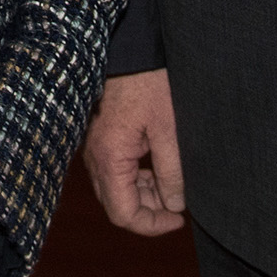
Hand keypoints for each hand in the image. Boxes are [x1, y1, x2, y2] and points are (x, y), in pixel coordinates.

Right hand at [82, 68, 186, 236]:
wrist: (132, 50)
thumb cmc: (149, 85)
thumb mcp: (170, 131)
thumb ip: (172, 173)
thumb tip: (175, 205)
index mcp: (110, 159)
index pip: (123, 214)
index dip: (152, 225)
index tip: (179, 220)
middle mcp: (96, 158)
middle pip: (117, 205)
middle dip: (149, 211)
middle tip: (179, 204)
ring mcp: (96, 148)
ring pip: (116, 190)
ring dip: (144, 196)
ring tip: (172, 186)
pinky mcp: (102, 140)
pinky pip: (116, 172)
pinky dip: (137, 179)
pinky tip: (157, 170)